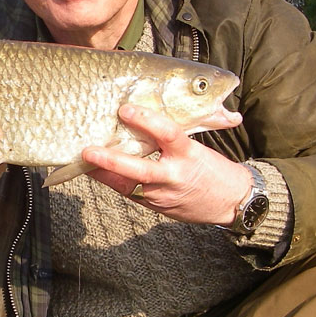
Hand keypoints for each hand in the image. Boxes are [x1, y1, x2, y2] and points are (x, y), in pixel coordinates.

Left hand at [82, 104, 249, 225]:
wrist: (231, 202)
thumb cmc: (213, 169)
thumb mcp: (196, 148)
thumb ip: (170, 139)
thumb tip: (142, 121)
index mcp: (189, 155)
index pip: (167, 133)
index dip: (146, 121)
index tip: (126, 110)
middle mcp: (174, 176)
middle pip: (140, 170)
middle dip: (111, 161)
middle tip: (88, 151)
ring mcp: (163, 195)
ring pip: (128, 185)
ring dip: (104, 173)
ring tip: (83, 161)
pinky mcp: (156, 206)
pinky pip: (129, 192)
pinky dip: (113, 180)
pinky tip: (97, 171)